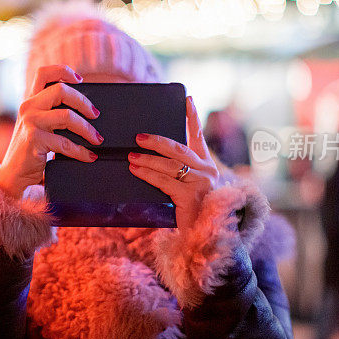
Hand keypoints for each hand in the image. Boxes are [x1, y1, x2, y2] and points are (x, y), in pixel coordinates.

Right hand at [0, 65, 102, 197]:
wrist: (13, 174)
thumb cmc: (30, 149)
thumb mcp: (37, 124)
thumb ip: (51, 111)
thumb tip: (84, 108)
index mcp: (30, 100)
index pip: (44, 73)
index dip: (63, 71)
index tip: (80, 79)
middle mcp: (28, 107)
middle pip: (61, 90)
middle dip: (83, 102)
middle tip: (95, 114)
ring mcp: (30, 123)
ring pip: (67, 116)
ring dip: (87, 129)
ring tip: (96, 138)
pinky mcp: (34, 140)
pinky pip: (65, 143)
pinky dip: (81, 151)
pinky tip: (89, 156)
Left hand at [128, 96, 219, 230]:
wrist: (206, 240)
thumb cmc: (193, 214)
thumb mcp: (186, 190)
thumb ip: (176, 175)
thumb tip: (147, 159)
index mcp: (207, 166)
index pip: (199, 137)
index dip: (192, 117)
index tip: (187, 99)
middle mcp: (208, 171)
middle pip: (179, 149)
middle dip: (157, 141)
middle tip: (138, 137)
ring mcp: (201, 184)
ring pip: (170, 164)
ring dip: (147, 159)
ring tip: (131, 156)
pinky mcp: (191, 197)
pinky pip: (165, 181)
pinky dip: (147, 174)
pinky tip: (135, 170)